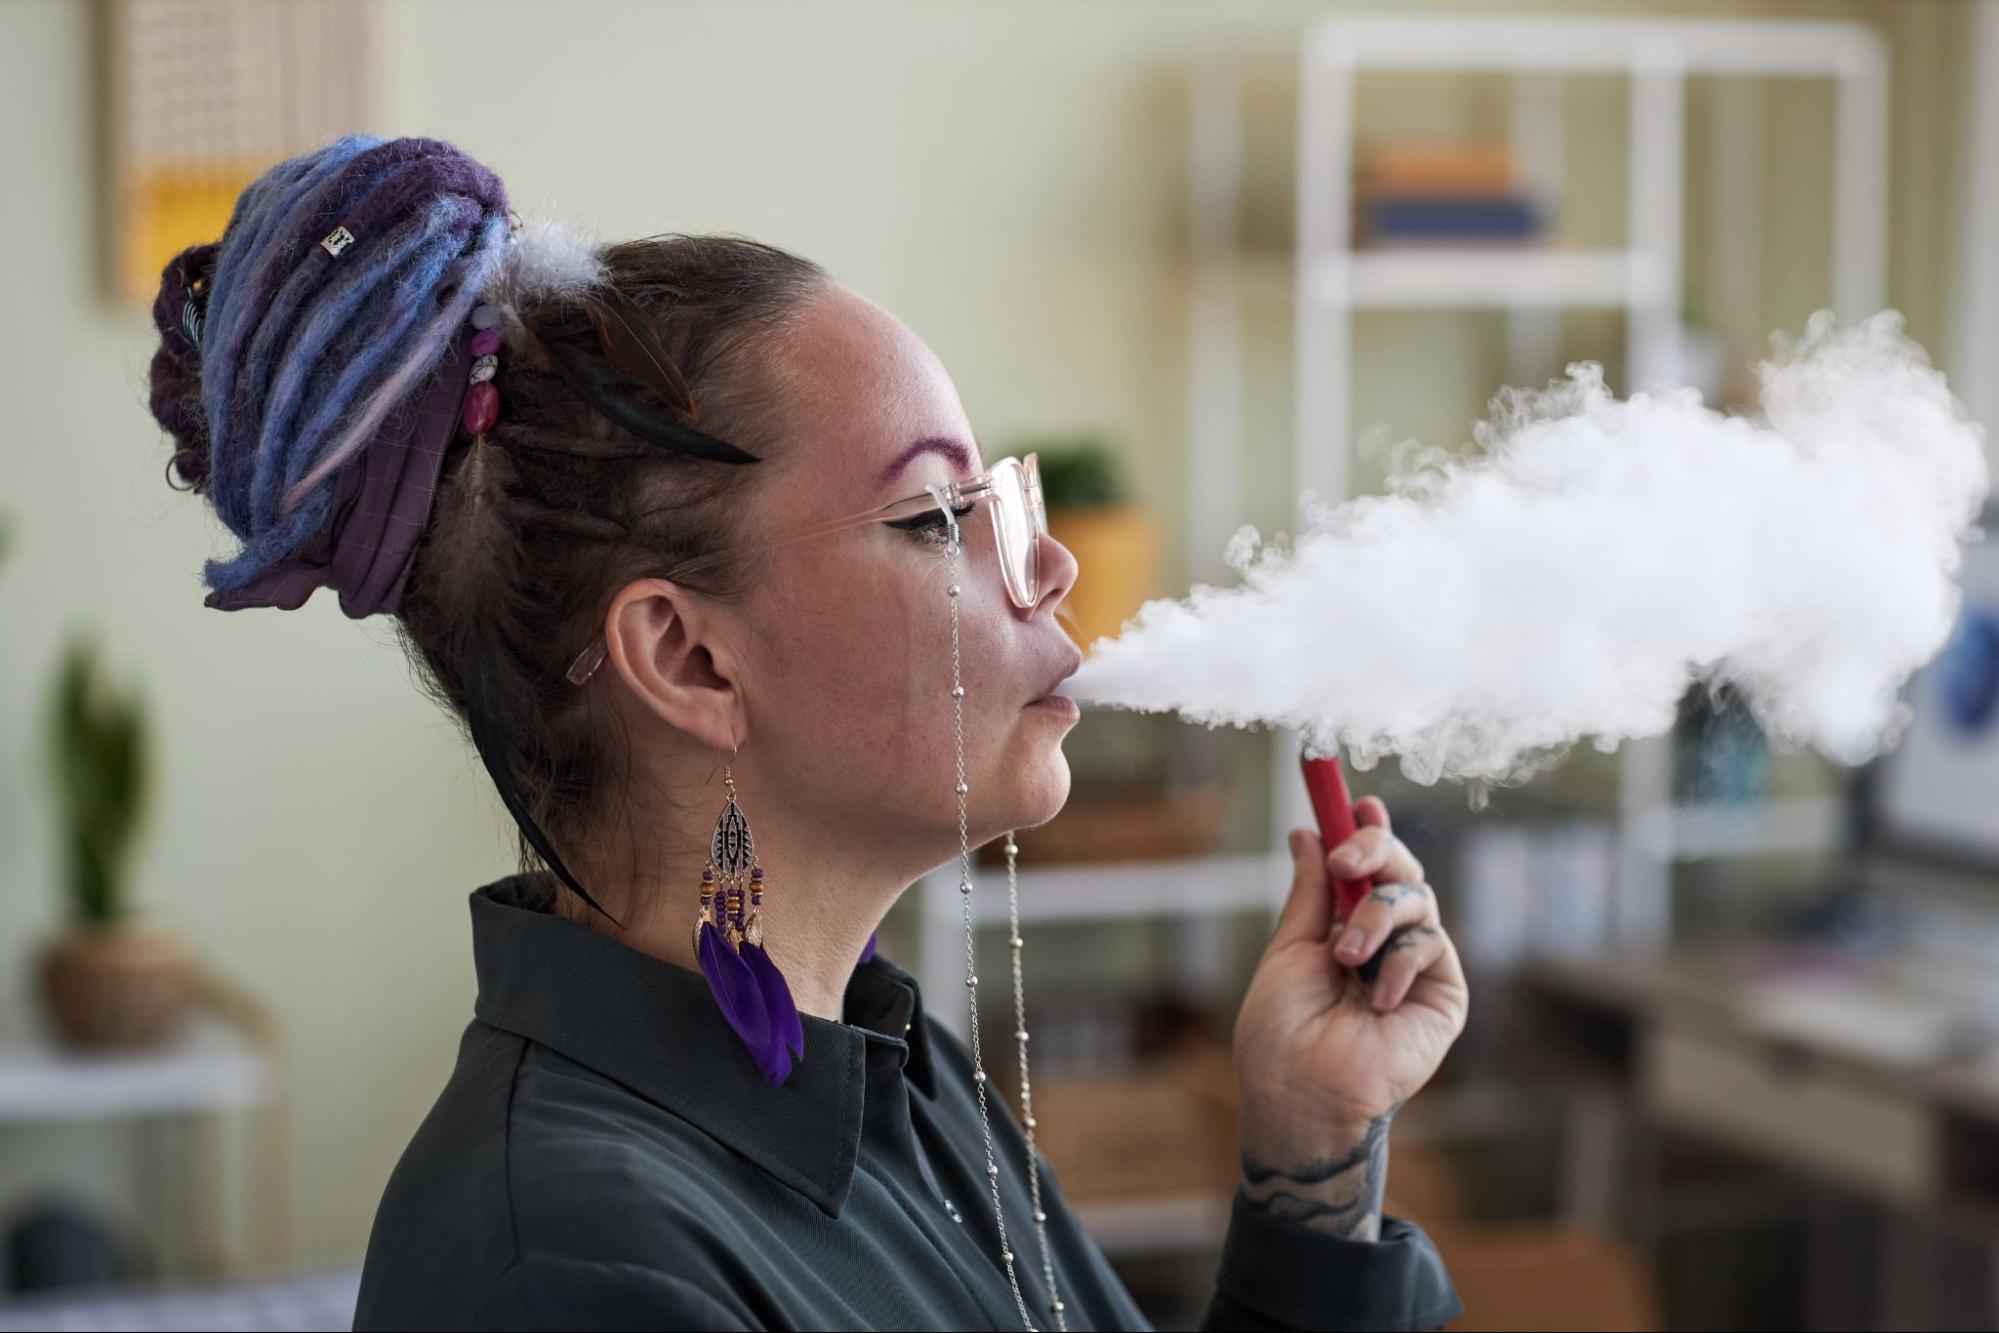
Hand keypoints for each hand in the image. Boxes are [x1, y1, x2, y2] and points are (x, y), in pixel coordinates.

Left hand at [1230, 798, 1468, 1236]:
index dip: (1366, 830)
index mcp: (1343, 927)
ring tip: (1345, 956)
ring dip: (1376, 916)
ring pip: (1417, 897)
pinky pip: (1432, 944)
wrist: (1300, 1093)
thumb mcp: (1288, 949)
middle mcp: (1383, 941)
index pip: (1365, 867)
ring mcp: (1416, 967)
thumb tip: (1306, 834)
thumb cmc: (1280, 1034)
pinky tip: (1376, 998)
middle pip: (1399, 868)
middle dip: (1375, 847)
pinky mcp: (1442, 996)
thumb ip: (1311, 893)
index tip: (1357, 801)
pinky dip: (1399, 960)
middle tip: (1349, 852)